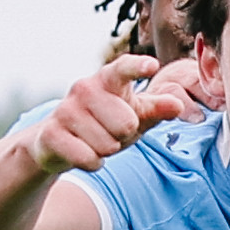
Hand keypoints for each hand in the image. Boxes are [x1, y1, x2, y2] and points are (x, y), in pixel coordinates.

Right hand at [38, 54, 194, 173]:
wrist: (57, 142)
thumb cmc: (104, 123)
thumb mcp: (134, 114)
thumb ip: (156, 108)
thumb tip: (177, 105)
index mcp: (107, 79)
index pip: (123, 69)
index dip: (137, 67)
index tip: (152, 66)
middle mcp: (84, 88)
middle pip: (126, 124)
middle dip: (123, 136)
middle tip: (110, 132)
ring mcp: (66, 110)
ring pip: (107, 144)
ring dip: (106, 151)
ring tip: (95, 141)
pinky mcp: (52, 133)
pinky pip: (88, 158)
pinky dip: (93, 163)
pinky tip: (84, 153)